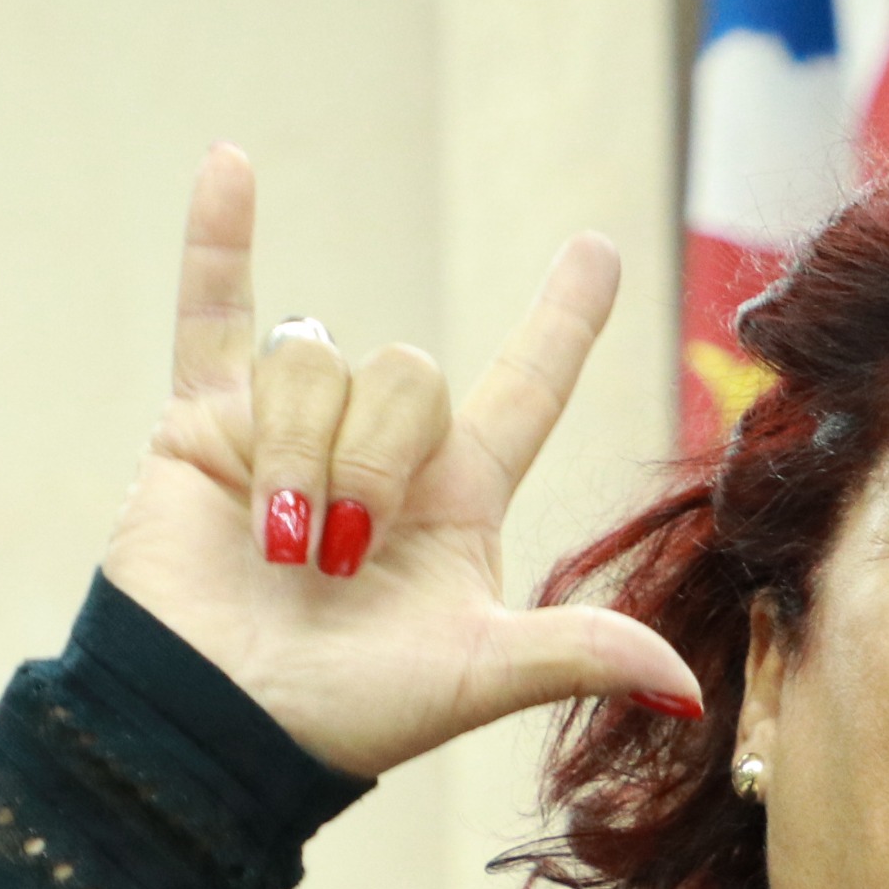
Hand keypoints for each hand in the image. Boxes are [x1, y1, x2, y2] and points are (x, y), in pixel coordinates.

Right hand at [100, 146, 701, 778]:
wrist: (210, 724)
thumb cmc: (345, 713)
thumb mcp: (472, 680)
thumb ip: (574, 653)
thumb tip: (685, 684)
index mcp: (457, 500)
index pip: (527, 388)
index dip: (563, 321)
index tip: (598, 249)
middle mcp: (381, 453)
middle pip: (409, 373)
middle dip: (372, 462)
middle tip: (339, 562)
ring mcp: (292, 430)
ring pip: (317, 363)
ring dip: (298, 457)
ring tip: (274, 546)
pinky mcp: (203, 424)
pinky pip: (217, 311)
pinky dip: (218, 241)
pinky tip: (228, 164)